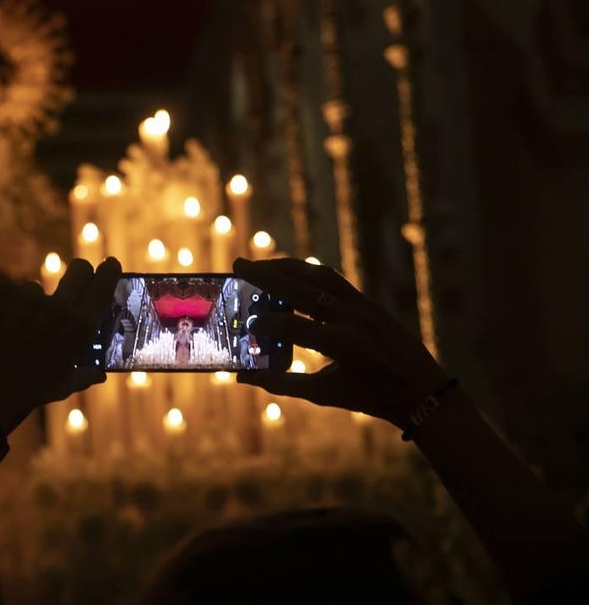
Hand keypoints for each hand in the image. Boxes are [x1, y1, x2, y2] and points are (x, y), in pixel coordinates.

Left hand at [0, 257, 121, 431]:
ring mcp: (28, 298)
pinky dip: (8, 305)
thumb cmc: (25, 392)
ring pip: (37, 288)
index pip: (104, 284)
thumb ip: (84, 375)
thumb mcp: (61, 387)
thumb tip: (99, 373)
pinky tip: (0, 325)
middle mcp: (58, 308)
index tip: (109, 266)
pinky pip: (11, 291)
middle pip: (78, 269)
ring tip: (18, 330)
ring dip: (33, 302)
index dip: (109, 271)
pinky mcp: (0, 293)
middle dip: (79, 274)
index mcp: (80, 329)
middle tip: (74, 284)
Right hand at [234, 257, 448, 426]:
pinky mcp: (369, 302)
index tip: (246, 323)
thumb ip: (282, 384)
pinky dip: (308, 275)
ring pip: (319, 275)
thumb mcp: (325, 395)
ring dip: (287, 267)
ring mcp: (364, 306)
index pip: (294, 325)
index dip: (266, 323)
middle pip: (302, 287)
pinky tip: (290, 277)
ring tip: (260, 266)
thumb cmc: (371, 398)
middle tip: (238, 265)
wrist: (423, 392)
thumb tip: (243, 378)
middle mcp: (354, 318)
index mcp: (344, 345)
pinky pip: (334, 281)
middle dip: (267, 275)